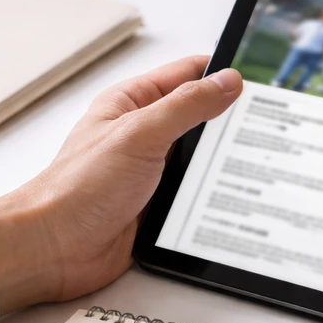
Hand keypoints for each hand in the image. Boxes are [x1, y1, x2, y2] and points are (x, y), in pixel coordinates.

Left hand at [0, 56, 242, 313]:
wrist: (54, 249)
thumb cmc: (77, 189)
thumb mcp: (140, 134)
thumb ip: (187, 105)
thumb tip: (227, 81)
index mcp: (132, 103)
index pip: (187, 75)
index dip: (221, 73)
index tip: (257, 77)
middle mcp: (143, 134)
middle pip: (200, 118)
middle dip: (230, 121)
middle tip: (267, 122)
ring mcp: (151, 171)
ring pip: (201, 159)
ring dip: (221, 162)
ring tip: (257, 159)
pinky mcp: (158, 205)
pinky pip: (195, 193)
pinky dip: (213, 194)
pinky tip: (233, 196)